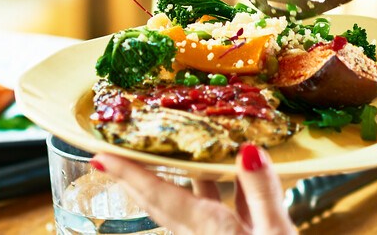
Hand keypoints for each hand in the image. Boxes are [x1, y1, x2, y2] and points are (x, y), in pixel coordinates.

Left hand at [93, 144, 295, 234]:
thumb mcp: (276, 232)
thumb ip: (262, 193)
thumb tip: (247, 151)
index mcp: (209, 227)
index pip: (159, 195)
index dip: (128, 174)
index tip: (100, 157)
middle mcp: (201, 234)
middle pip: (158, 203)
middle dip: (133, 179)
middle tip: (111, 155)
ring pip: (178, 207)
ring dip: (161, 183)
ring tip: (151, 158)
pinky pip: (207, 211)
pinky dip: (203, 190)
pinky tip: (224, 175)